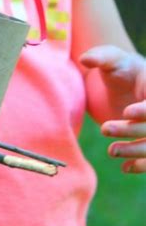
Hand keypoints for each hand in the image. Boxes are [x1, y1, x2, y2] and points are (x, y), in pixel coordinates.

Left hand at [80, 45, 145, 173]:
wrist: (121, 85)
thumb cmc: (117, 69)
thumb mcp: (110, 60)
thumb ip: (100, 57)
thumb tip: (85, 59)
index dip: (145, 110)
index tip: (127, 112)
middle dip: (133, 130)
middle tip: (105, 129)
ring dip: (136, 151)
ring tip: (111, 151)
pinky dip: (142, 165)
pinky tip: (125, 168)